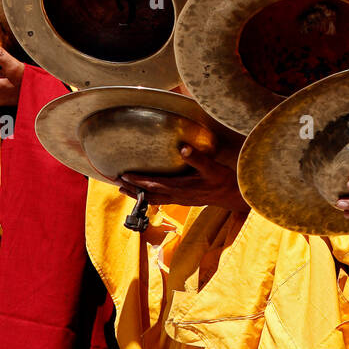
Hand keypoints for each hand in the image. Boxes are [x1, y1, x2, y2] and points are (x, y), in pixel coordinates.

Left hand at [119, 145, 247, 211]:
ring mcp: (179, 199)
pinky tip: (147, 193)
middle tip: (116, 183)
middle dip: (132, 189)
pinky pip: (161, 200)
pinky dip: (150, 196)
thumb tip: (182, 147)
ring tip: (124, 189)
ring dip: (138, 194)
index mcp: (180, 187)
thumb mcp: (211, 167)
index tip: (124, 175)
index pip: (153, 184)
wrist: (232, 195)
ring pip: (153, 199)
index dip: (137, 180)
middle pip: (149, 194)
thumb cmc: (222, 180)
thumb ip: (196, 158)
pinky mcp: (183, 200)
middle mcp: (177, 196)